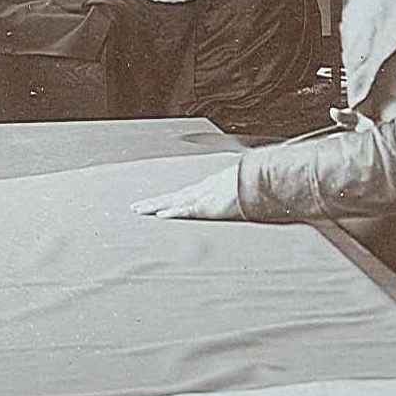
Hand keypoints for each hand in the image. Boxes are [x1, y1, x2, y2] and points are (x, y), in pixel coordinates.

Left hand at [129, 165, 245, 220]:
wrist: (260, 179)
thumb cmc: (253, 184)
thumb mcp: (241, 191)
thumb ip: (237, 196)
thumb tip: (240, 199)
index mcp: (209, 188)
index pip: (183, 195)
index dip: (168, 200)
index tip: (156, 204)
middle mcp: (202, 190)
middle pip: (172, 197)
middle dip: (153, 202)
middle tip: (135, 207)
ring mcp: (203, 197)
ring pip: (173, 202)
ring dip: (154, 206)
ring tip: (137, 210)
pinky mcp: (209, 206)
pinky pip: (188, 211)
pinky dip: (174, 213)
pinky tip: (160, 216)